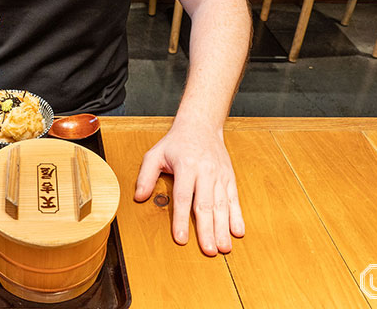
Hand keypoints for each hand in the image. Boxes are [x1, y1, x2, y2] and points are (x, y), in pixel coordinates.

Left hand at [134, 122, 243, 255]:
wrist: (201, 125)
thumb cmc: (176, 143)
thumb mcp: (155, 154)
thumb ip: (145, 176)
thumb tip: (139, 197)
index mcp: (186, 166)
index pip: (183, 197)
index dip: (181, 219)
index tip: (181, 238)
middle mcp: (205, 171)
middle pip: (205, 205)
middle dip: (207, 230)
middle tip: (208, 251)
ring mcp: (219, 175)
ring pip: (222, 205)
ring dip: (223, 228)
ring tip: (223, 248)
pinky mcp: (229, 178)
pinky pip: (234, 199)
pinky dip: (237, 216)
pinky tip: (237, 231)